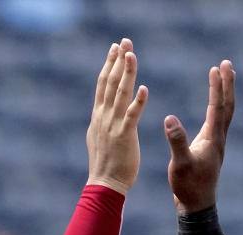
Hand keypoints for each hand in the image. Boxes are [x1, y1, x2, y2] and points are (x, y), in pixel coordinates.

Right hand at [86, 39, 148, 195]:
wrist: (105, 184)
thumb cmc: (106, 164)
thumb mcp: (100, 136)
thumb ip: (103, 120)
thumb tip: (102, 109)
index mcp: (98, 116)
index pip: (103, 84)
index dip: (109, 64)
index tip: (115, 47)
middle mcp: (103, 117)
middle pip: (110, 83)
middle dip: (117, 61)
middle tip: (124, 41)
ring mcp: (112, 126)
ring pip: (120, 94)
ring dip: (127, 73)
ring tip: (132, 55)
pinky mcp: (124, 137)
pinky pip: (131, 116)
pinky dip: (137, 102)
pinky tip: (144, 88)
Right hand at [164, 60, 234, 213]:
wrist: (197, 206)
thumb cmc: (188, 186)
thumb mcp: (179, 163)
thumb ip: (176, 141)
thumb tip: (169, 118)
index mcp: (213, 140)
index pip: (217, 108)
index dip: (217, 87)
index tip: (217, 68)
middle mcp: (218, 139)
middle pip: (227, 106)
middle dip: (227, 85)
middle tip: (227, 64)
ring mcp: (215, 144)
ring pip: (224, 113)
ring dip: (224, 94)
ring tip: (223, 77)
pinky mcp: (210, 149)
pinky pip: (216, 121)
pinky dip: (216, 107)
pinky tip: (212, 105)